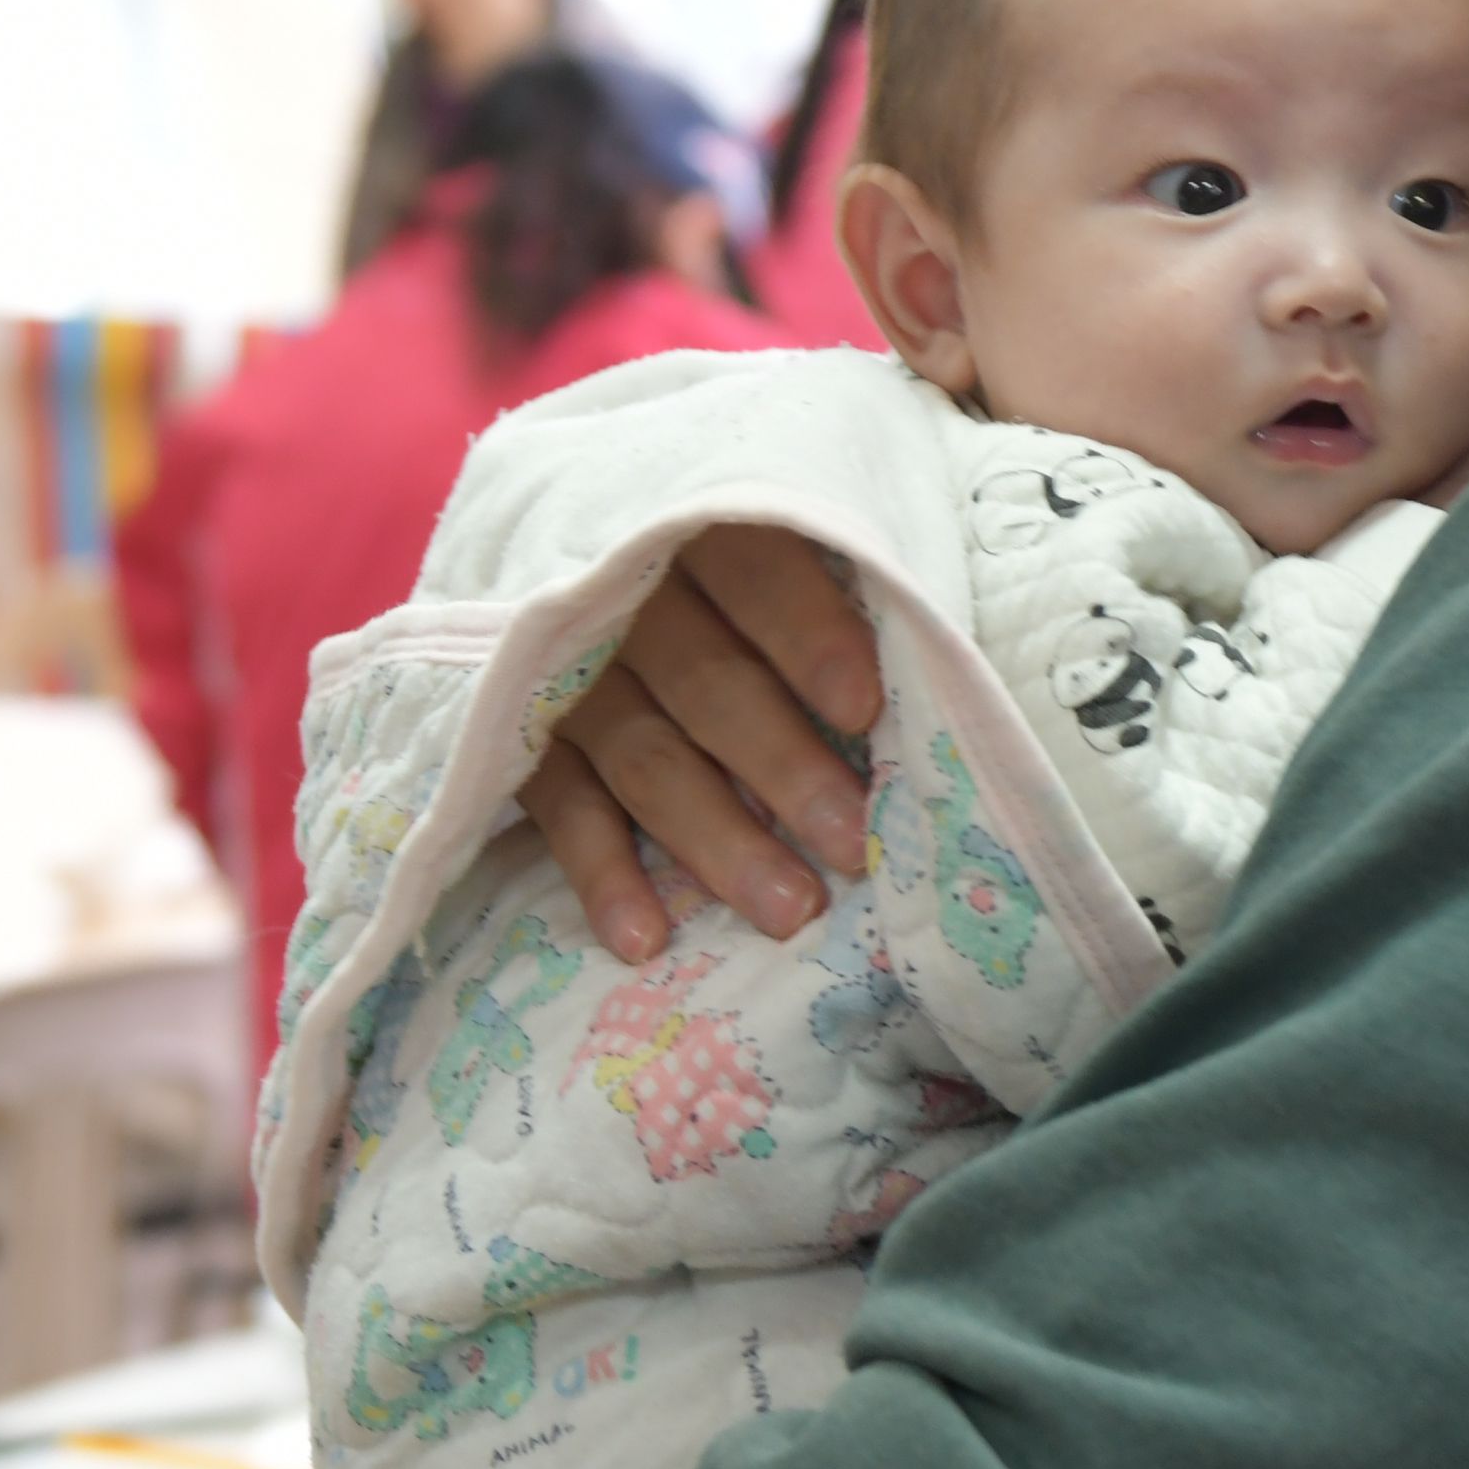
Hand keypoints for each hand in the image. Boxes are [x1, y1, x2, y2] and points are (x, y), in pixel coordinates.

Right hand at [518, 526, 883, 961]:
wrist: (572, 546)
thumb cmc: (735, 569)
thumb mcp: (785, 535)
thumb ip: (849, 579)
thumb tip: (941, 664)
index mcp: (698, 529)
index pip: (754, 574)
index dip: (808, 638)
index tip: (862, 711)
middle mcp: (623, 599)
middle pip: (706, 683)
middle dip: (783, 767)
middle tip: (852, 844)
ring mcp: (566, 674)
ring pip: (644, 758)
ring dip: (716, 839)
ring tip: (789, 911)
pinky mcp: (527, 740)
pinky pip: (562, 812)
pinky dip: (602, 876)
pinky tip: (645, 939)